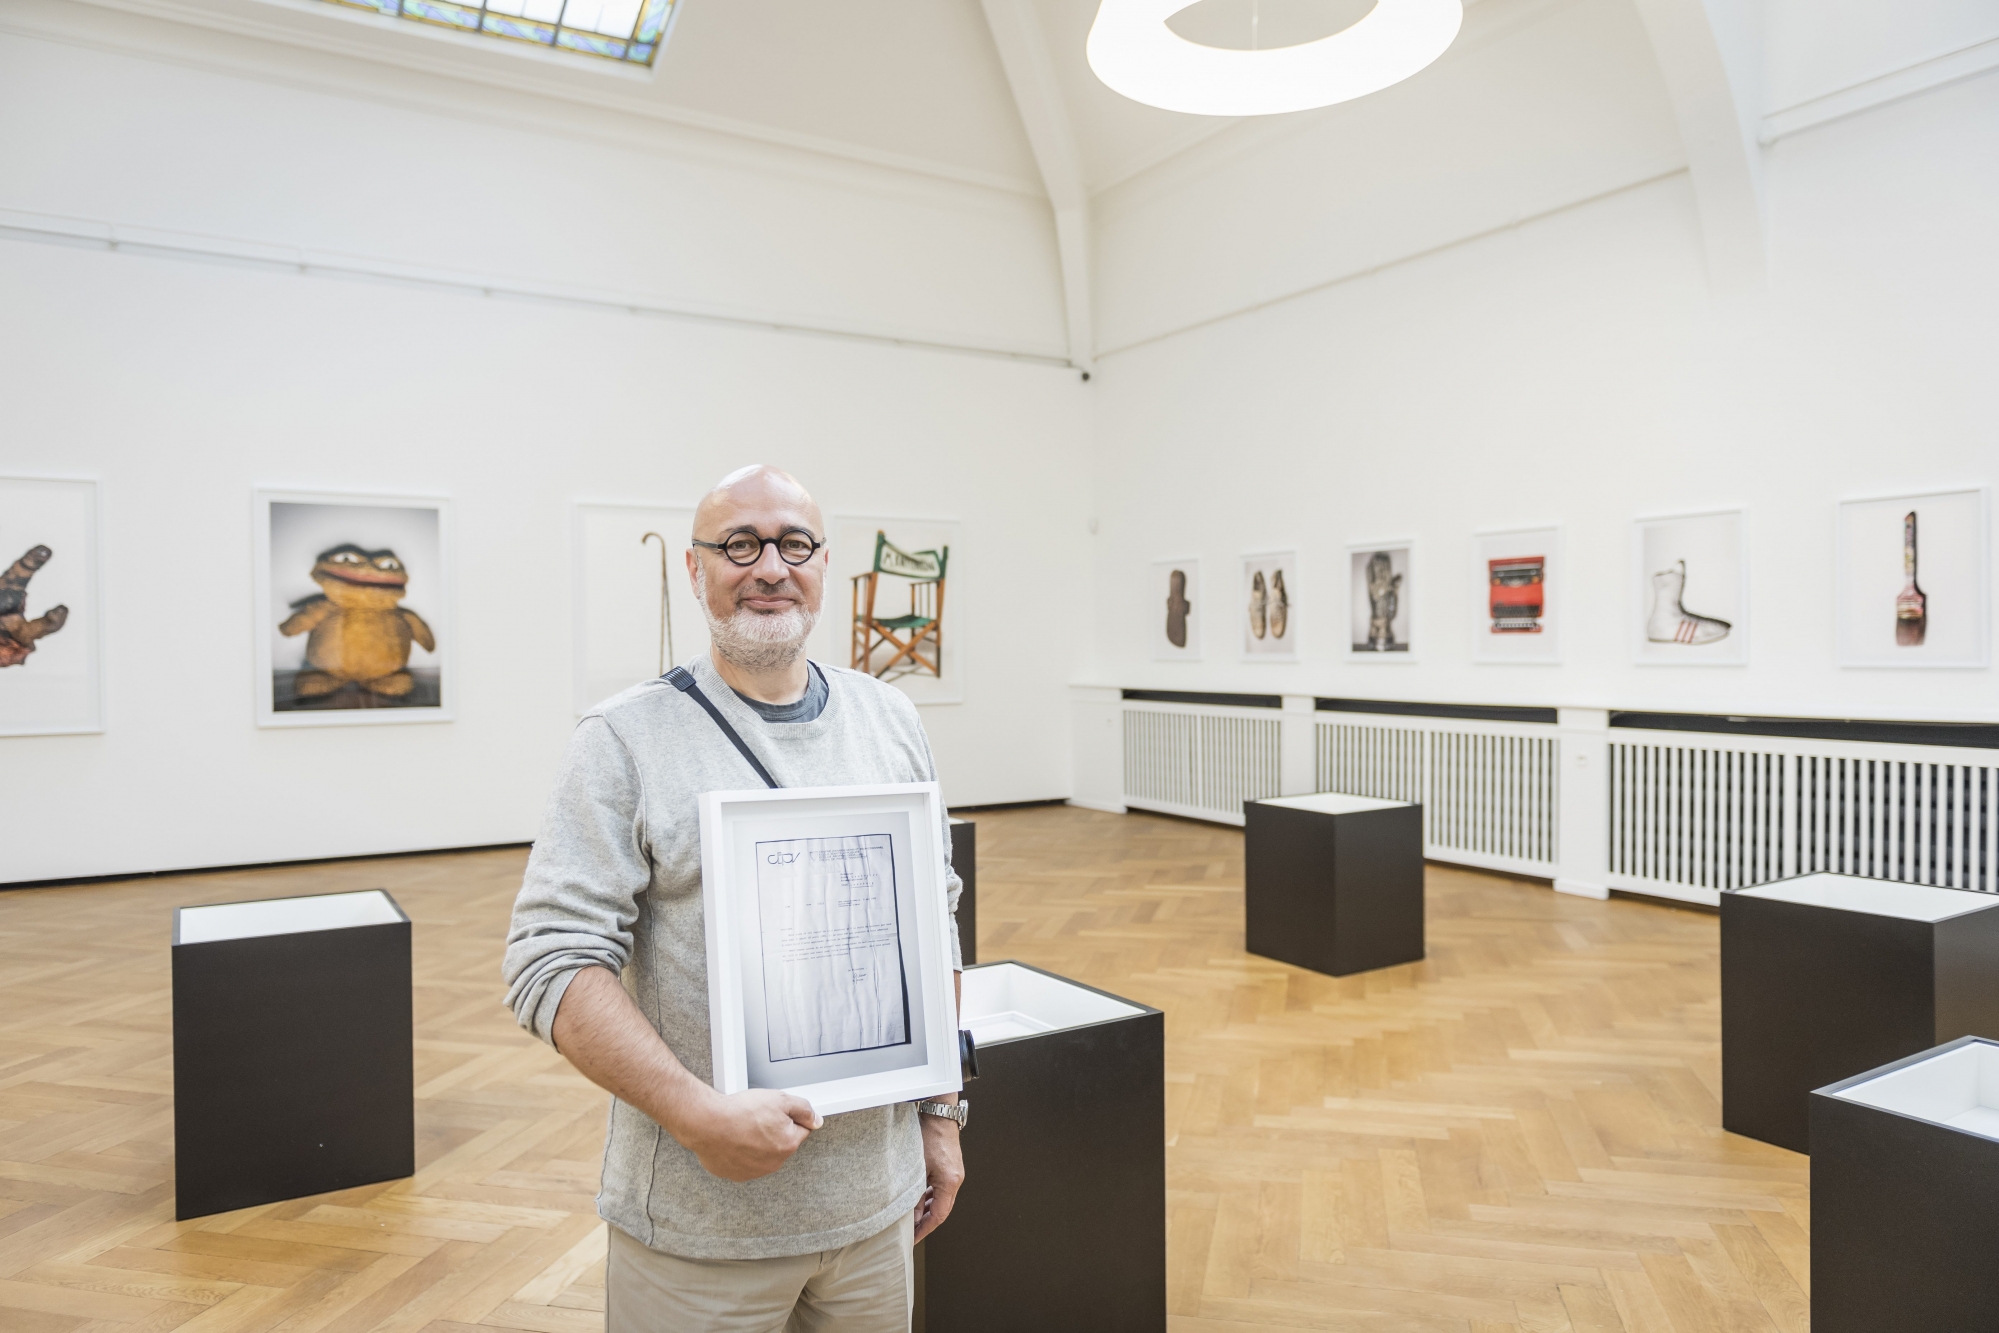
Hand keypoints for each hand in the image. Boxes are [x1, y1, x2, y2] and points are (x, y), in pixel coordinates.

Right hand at [676, 1087, 821, 1182]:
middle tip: (756, 1117)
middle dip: (773, 1131)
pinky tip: (733, 1139)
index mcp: (787, 1145)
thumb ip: (803, 1109)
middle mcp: (773, 1163)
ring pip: (762, 1154)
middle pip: (781, 1143)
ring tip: (742, 1127)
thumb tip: (816, 1120)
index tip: (775, 1113)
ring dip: (756, 1143)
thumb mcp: (779, 1099)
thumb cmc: (739, 1112)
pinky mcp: (735, 1174)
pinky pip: (744, 1162)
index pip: (801, 1130)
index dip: (789, 1117)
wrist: (707, 1123)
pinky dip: (740, 1152)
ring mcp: (753, 1171)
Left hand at [912, 1107, 964, 1242]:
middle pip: (941, 1209)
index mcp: (950, 1183)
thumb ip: (913, 1195)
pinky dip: (929, 1197)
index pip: (938, 1215)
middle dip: (925, 1222)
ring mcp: (954, 1174)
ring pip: (941, 1199)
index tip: (912, 1238)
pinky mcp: (950, 1168)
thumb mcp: (916, 1169)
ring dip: (927, 1209)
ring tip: (911, 1218)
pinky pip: (940, 1189)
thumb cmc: (929, 1137)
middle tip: (910, 1232)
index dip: (924, 1229)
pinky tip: (918, 1199)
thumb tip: (910, 1217)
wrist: (939, 1114)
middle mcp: (956, 1180)